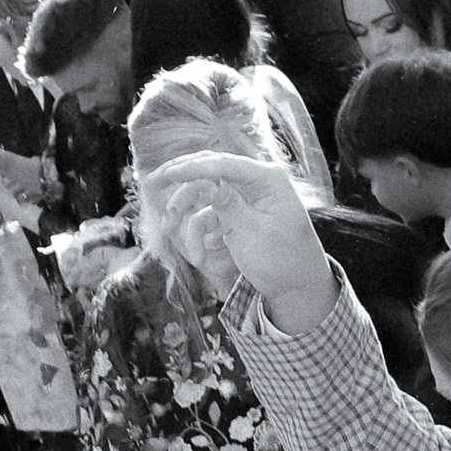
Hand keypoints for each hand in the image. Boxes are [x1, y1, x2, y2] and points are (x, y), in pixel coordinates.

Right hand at [148, 152, 337, 334]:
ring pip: (207, 193)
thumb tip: (208, 184)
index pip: (224, 165)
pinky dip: (200, 228)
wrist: (298, 285)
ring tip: (169, 229)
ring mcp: (247, 198)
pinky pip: (212, 213)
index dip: (192, 167)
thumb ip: (229, 207)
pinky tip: (198, 251)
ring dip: (188, 212)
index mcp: (266, 179)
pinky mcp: (240, 214)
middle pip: (212, 169)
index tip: (167, 174)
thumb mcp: (253, 234)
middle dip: (182, 177)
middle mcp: (256, 182)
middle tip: (153, 180)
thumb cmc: (282, 260)